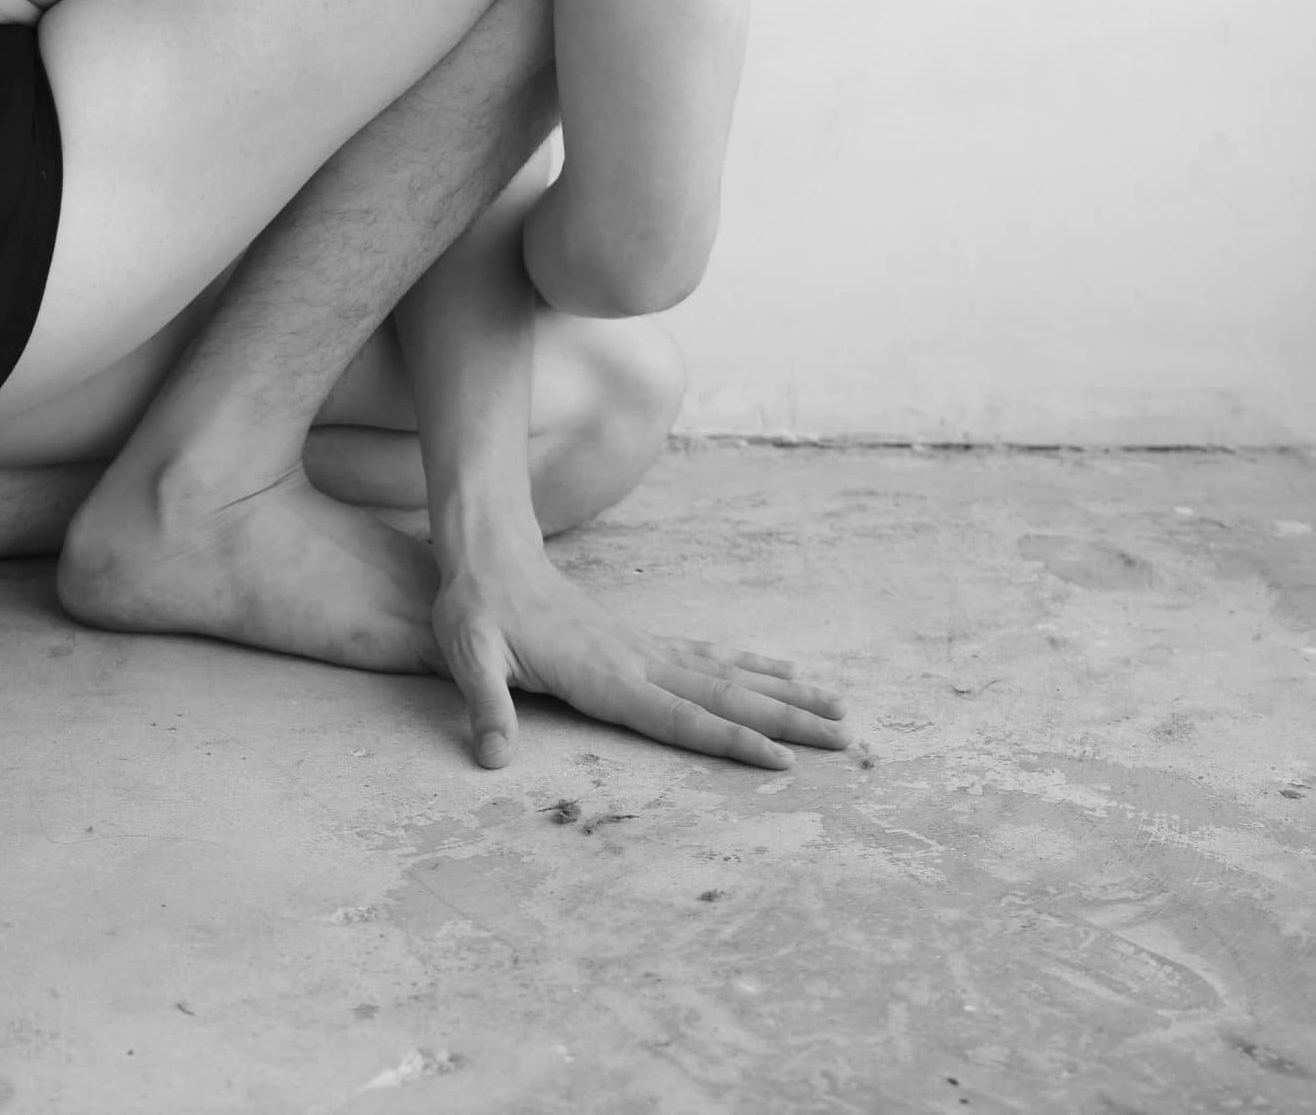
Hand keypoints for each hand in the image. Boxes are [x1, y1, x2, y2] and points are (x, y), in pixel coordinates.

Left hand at [431, 546, 849, 770]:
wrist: (489, 554)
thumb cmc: (477, 610)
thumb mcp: (469, 654)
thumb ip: (485, 706)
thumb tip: (492, 759)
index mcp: (604, 675)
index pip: (679, 716)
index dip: (731, 741)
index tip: (782, 761)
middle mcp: (637, 661)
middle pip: (726, 695)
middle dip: (787, 721)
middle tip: (846, 740)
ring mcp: (644, 649)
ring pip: (730, 674)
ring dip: (785, 694)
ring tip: (839, 710)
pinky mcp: (641, 643)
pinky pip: (711, 657)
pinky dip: (754, 666)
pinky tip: (783, 672)